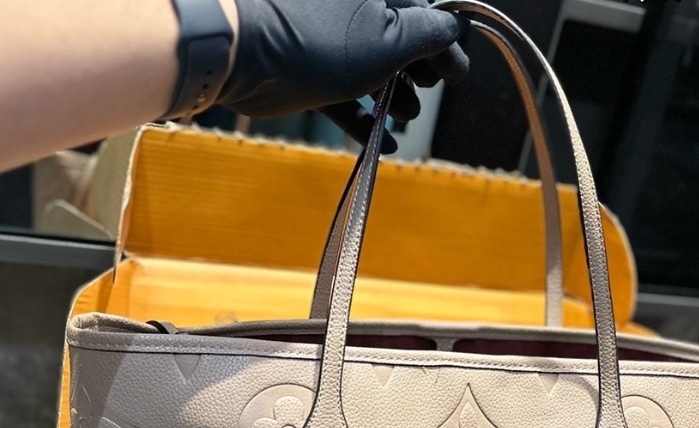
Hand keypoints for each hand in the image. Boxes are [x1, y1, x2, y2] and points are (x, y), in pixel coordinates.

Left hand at [216, 0, 467, 150]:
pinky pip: (342, 91)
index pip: (422, 12)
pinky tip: (382, 142)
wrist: (242, 52)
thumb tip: (454, 29)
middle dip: (416, 71)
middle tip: (425, 95)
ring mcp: (326, 35)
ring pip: (369, 65)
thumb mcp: (391, 38)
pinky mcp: (305, 65)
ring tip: (403, 118)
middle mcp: (351, 5)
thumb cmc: (322, 40)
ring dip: (392, 96)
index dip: (444, 45)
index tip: (456, 77)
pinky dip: (362, 115)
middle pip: (396, 37)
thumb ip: (429, 34)